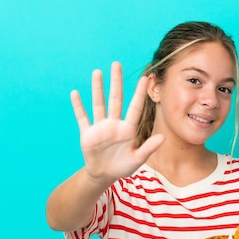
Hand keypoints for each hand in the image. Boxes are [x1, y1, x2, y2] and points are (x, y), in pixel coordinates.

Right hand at [71, 62, 163, 183]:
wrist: (104, 175)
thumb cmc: (123, 166)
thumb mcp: (137, 159)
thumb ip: (149, 148)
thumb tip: (163, 137)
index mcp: (128, 129)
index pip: (135, 107)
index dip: (139, 93)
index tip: (145, 78)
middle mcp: (114, 124)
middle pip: (116, 99)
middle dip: (116, 82)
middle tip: (117, 64)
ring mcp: (100, 128)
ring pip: (99, 104)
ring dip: (97, 89)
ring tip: (97, 72)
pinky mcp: (88, 134)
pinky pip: (82, 118)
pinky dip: (78, 107)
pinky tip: (75, 94)